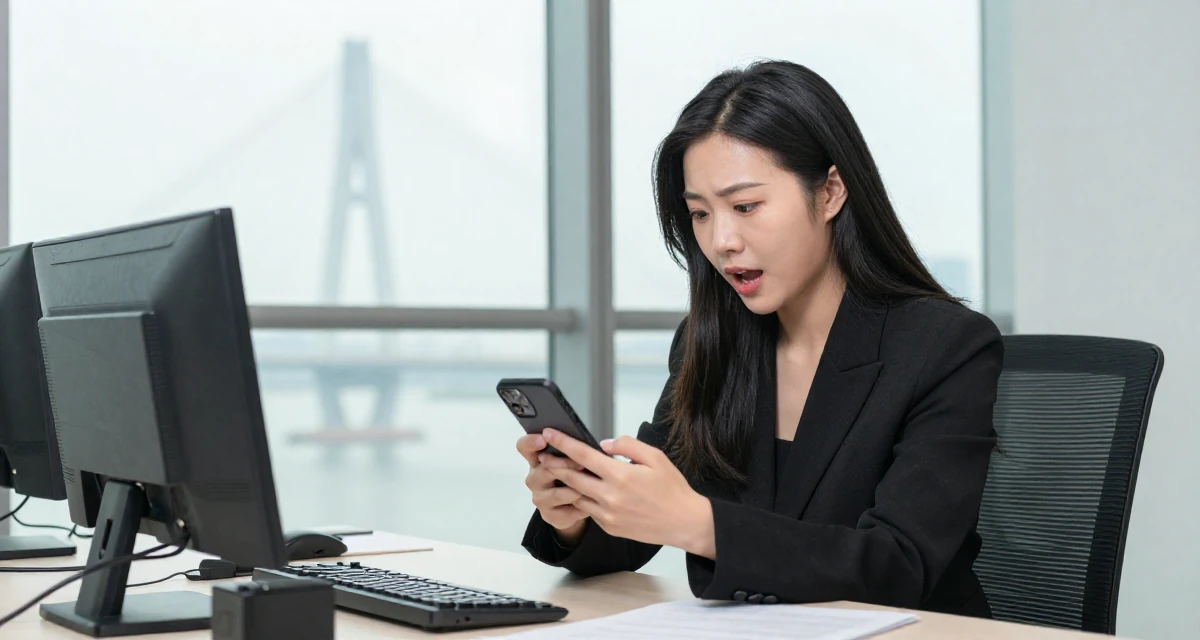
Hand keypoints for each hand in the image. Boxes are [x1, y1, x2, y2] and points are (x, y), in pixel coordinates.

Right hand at [516, 433, 588, 542]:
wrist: (576, 508)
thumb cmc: (576, 477)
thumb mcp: (574, 460)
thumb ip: (575, 450)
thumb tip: (589, 444)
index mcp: (537, 459)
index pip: (524, 447)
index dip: (531, 442)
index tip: (544, 438)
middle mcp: (534, 478)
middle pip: (544, 469)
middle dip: (566, 465)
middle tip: (583, 463)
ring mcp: (539, 498)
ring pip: (557, 493)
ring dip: (576, 489)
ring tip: (592, 487)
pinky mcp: (548, 515)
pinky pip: (567, 511)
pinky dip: (582, 507)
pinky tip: (591, 504)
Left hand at [539, 429, 715, 557]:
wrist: (684, 522)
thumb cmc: (672, 488)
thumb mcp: (655, 457)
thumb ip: (627, 446)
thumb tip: (603, 445)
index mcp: (621, 476)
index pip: (583, 455)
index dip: (563, 443)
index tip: (549, 434)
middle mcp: (610, 496)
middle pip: (572, 477)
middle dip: (555, 464)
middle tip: (544, 455)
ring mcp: (608, 515)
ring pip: (577, 496)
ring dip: (566, 484)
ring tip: (559, 472)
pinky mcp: (609, 527)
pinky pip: (589, 510)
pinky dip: (584, 499)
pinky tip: (584, 490)